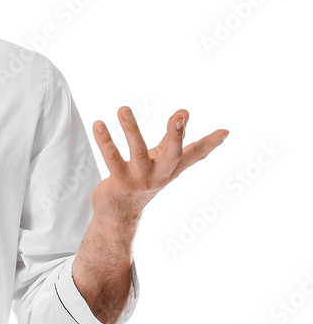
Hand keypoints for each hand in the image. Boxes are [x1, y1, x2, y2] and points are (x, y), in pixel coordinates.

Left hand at [90, 107, 228, 225]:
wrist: (119, 214)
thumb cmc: (142, 181)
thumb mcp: (162, 164)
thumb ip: (175, 145)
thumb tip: (195, 122)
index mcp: (171, 168)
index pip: (195, 155)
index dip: (210, 144)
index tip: (225, 131)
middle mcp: (159, 174)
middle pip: (173, 154)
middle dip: (177, 134)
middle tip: (181, 114)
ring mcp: (140, 179)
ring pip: (137, 151)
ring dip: (131, 129)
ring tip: (123, 108)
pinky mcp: (120, 181)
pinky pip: (111, 158)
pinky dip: (104, 140)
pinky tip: (98, 124)